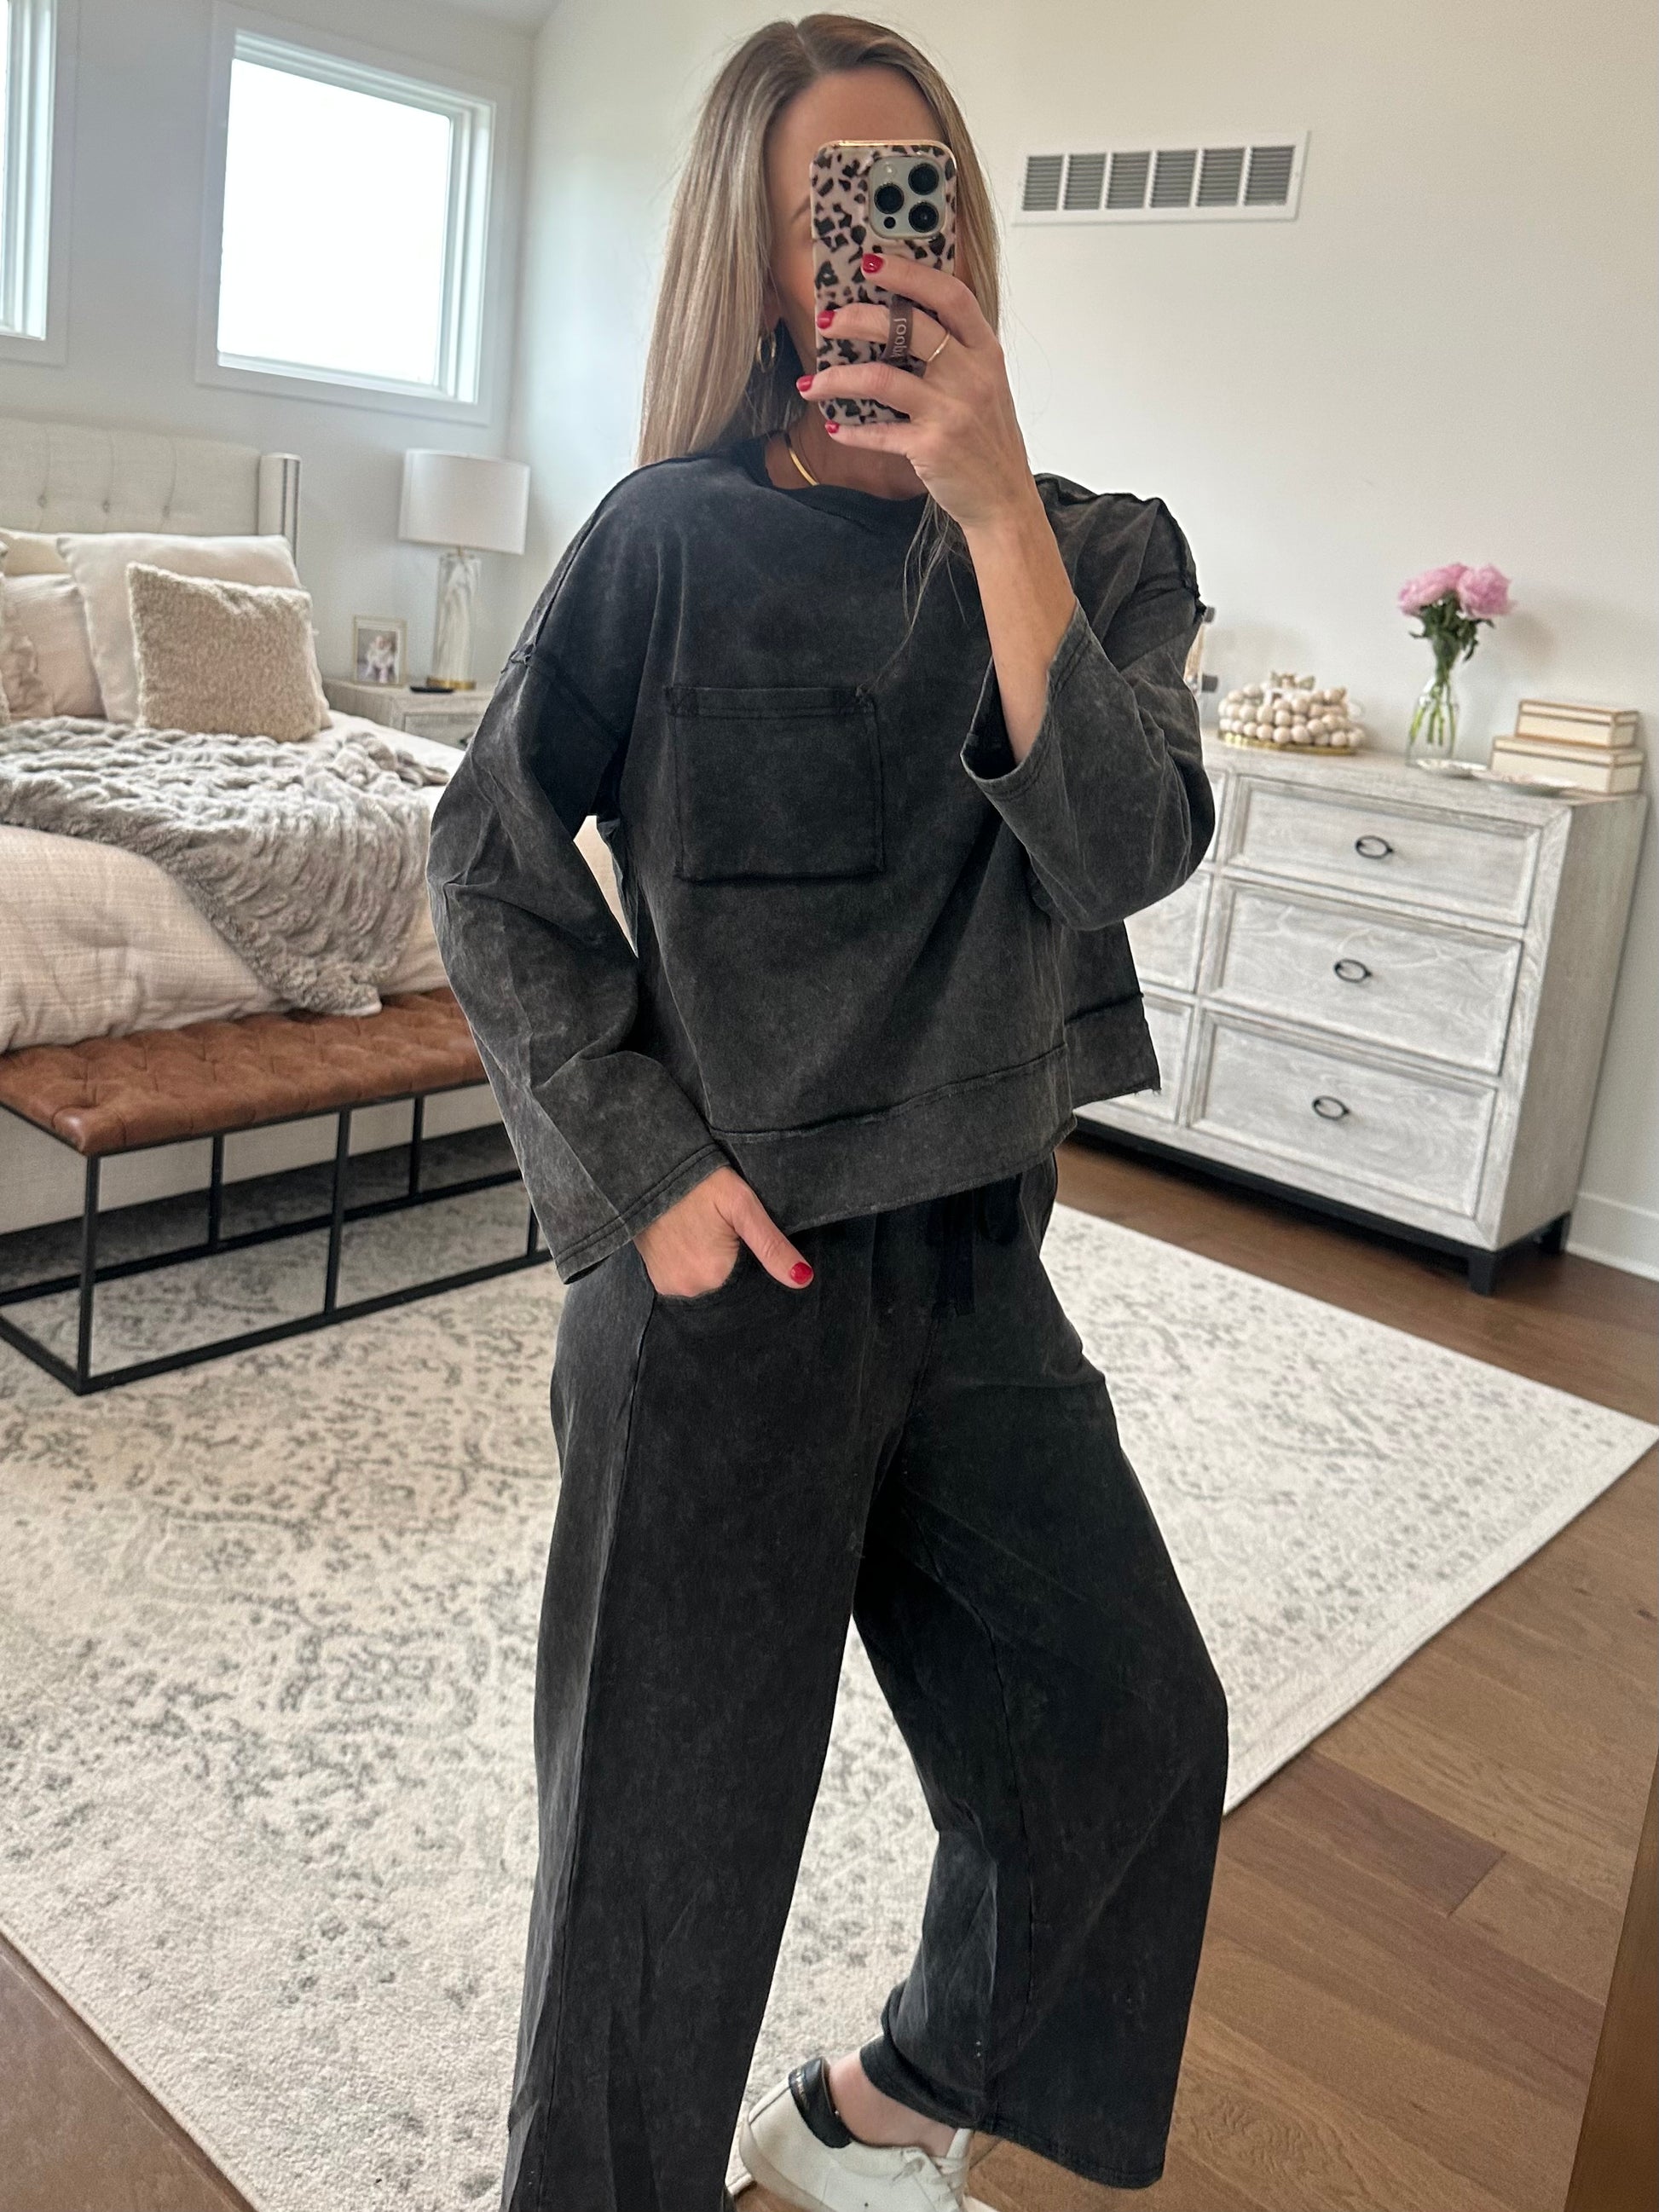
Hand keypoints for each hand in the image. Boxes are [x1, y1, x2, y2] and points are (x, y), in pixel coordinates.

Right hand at [635, 1165, 813, 1296]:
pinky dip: (693, 1267)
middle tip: (722, 1231)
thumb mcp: (743, 1206)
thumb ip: (772, 1246)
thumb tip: (803, 1279)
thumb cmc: (701, 1182)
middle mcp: (692, 1288)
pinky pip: (686, 1282)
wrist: (650, 1171)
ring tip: (707, 1234)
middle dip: (733, 1264)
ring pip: (708, 1284)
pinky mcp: (657, 1280)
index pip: (752, 1282)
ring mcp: (671, 1286)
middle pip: (729, 1284)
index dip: (752, 1260)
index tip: (742, 1237)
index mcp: (717, 1274)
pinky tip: (692, 1242)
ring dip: (712, 1266)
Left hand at [797, 253, 1042, 536]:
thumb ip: (956, 352)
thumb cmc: (989, 439)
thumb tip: (902, 321)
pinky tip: (834, 428)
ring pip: (881, 378)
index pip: (949, 296)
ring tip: (810, 382)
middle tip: (826, 320)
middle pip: (908, 327)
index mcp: (985, 352)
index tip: (872, 262)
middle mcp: (970, 376)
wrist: (1004, 498)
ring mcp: (950, 411)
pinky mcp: (931, 447)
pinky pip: (879, 432)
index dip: (909, 274)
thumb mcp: (987, 385)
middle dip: (858, 318)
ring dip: (838, 378)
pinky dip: (852, 431)